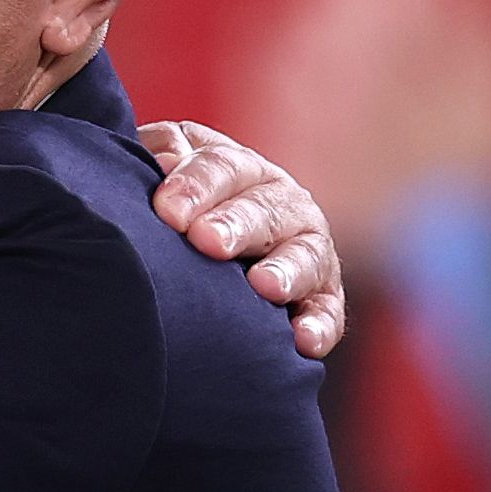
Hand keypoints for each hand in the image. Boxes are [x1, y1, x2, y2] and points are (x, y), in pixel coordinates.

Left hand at [141, 120, 343, 358]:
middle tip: (207, 241)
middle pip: (264, 210)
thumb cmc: (177, 207)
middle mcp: (283, 204)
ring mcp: (306, 249)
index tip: (168, 210)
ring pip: (305, 255)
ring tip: (264, 286)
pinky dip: (319, 325)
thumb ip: (164, 150)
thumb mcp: (166, 167)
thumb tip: (167, 158)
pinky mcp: (322, 296)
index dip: (196, 185)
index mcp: (242, 169)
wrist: (205, 252)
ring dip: (286, 271)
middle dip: (237, 224)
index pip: (222, 168)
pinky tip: (303, 341)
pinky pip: (326, 311)